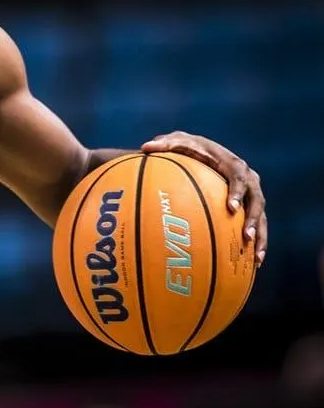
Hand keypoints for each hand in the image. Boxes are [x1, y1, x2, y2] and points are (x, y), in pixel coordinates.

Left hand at [141, 131, 266, 266]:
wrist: (202, 151)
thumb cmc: (188, 147)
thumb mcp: (175, 143)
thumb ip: (163, 145)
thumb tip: (145, 147)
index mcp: (232, 163)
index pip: (239, 176)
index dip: (237, 192)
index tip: (231, 208)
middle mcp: (248, 178)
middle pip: (257, 199)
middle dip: (254, 218)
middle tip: (247, 235)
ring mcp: (250, 194)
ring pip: (262, 216)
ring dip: (261, 236)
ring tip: (256, 258)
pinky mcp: (249, 206)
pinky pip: (257, 225)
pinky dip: (257, 243)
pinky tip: (253, 264)